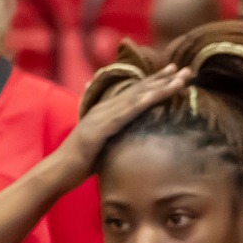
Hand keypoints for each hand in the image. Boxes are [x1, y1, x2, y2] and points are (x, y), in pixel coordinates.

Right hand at [52, 64, 191, 181]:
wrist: (56, 173)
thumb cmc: (78, 165)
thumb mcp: (102, 146)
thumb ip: (114, 138)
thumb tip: (128, 141)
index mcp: (105, 112)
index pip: (134, 93)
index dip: (154, 82)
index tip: (174, 73)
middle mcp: (104, 109)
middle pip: (138, 89)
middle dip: (163, 78)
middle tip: (185, 68)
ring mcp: (101, 117)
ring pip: (136, 97)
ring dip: (160, 86)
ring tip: (180, 78)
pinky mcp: (100, 129)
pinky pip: (125, 114)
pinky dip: (142, 103)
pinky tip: (156, 95)